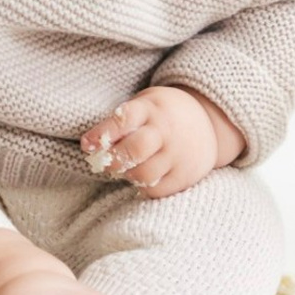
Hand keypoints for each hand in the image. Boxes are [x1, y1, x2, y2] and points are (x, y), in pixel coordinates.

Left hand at [80, 85, 245, 198]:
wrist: (206, 122)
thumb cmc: (162, 113)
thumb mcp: (145, 105)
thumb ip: (121, 122)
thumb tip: (91, 146)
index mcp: (151, 108)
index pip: (123, 120)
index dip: (102, 134)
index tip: (87, 145)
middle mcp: (166, 131)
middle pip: (135, 150)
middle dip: (113, 160)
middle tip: (104, 162)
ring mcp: (178, 154)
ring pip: (144, 174)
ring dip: (126, 175)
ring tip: (124, 169)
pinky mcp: (185, 176)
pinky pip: (156, 190)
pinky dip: (142, 187)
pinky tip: (141, 177)